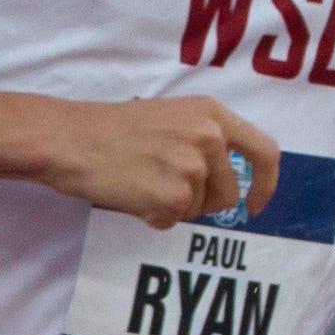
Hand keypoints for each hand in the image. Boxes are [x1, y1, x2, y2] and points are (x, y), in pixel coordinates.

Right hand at [39, 95, 282, 227]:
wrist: (68, 138)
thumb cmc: (113, 130)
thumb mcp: (172, 116)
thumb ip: (206, 139)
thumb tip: (232, 180)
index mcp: (212, 113)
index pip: (265, 151)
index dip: (266, 183)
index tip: (254, 203)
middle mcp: (209, 136)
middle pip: (229, 193)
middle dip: (202, 201)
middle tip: (163, 186)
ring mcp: (192, 166)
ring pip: (199, 209)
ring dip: (174, 206)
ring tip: (141, 180)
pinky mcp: (172, 194)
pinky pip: (173, 220)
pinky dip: (152, 216)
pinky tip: (130, 194)